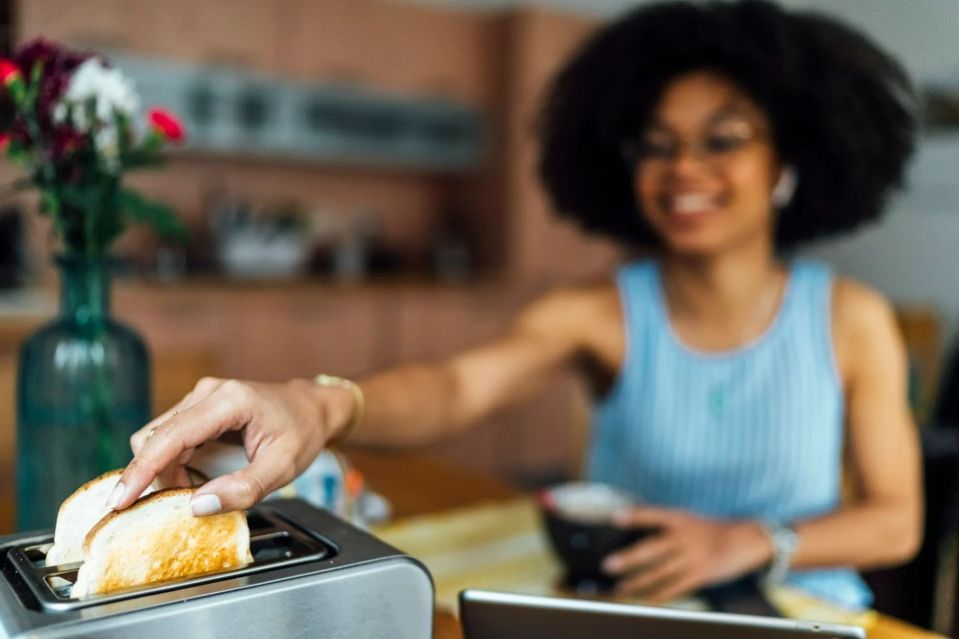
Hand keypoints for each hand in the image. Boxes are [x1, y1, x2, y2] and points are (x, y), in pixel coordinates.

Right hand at [110, 377, 354, 515]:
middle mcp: (208, 392)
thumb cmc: (302, 434)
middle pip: (156, 438)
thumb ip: (242, 489)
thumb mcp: (282, 468)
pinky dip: (175, 464)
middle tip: (187, 501)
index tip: (119, 500)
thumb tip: (196, 506)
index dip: (141, 470)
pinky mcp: (197, 407)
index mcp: (229, 401)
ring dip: (168, 471)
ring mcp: (200, 396)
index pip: (171, 436)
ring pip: (159, 439)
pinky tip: (199, 476)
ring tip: (202, 487)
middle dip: (158, 476)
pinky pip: (170, 438)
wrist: (312, 408)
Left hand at [601, 507, 772, 602]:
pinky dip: (657, 595)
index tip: (615, 517)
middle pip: (652, 548)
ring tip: (619, 589)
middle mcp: (685, 537)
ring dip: (637, 582)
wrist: (744, 541)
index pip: (654, 515)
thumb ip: (664, 525)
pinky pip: (675, 587)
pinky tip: (643, 600)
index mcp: (680, 519)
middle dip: (629, 558)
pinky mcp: (700, 575)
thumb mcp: (687, 519)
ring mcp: (693, 558)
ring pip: (660, 572)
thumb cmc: (708, 530)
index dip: (635, 515)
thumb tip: (632, 532)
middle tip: (607, 564)